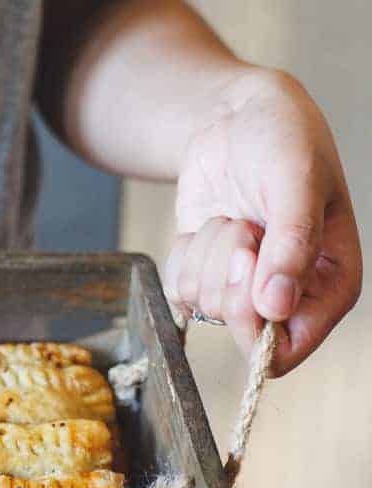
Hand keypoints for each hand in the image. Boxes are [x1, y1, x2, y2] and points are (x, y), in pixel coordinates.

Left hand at [164, 69, 360, 374]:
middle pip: (242, 330)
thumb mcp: (297, 181)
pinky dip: (185, 254)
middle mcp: (288, 294)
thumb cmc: (283, 140)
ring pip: (205, 306)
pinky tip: (209, 224)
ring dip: (209, 254)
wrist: (236, 118)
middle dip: (230, 275)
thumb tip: (276, 307)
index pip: (292, 347)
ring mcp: (243, 287)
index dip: (259, 322)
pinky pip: (179, 291)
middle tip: (242, 228)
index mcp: (332, 282)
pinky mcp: (207, 275)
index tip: (249, 267)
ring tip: (234, 217)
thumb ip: (293, 244)